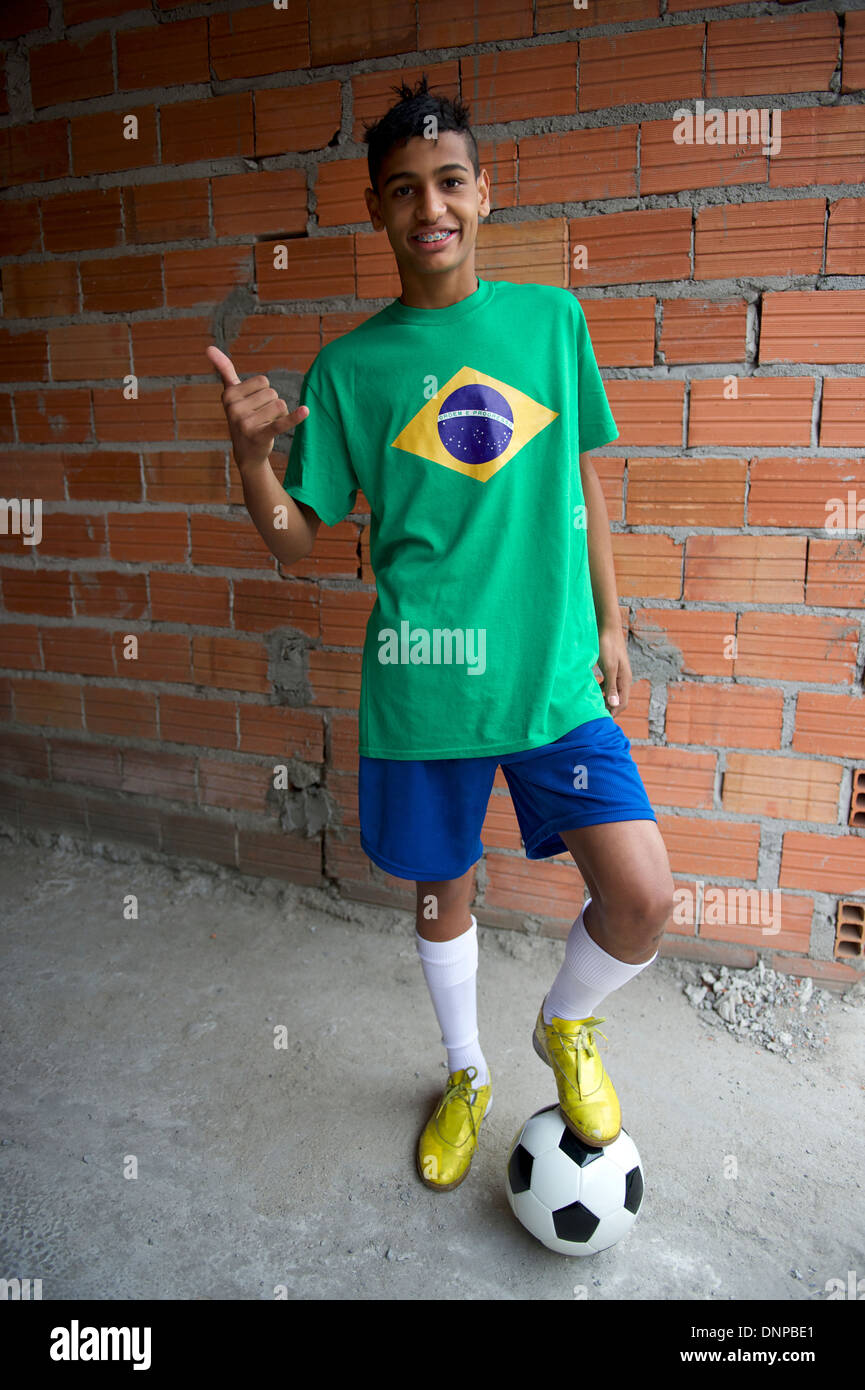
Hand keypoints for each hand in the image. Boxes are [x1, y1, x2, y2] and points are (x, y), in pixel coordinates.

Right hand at [206, 345, 308, 471]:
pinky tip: (305, 411)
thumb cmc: (242, 417)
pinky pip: (281, 423)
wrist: (247, 453)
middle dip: (271, 405)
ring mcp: (246, 423)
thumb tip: (208, 346)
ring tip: (265, 426)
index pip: (263, 381)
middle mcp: (234, 408)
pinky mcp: (260, 436)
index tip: (253, 406)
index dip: (263, 393)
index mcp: (228, 394)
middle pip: (272, 393)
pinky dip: (294, 418)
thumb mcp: (231, 394)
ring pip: (280, 405)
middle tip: (260, 419)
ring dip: (279, 416)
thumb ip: (223, 370)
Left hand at [596, 625, 631, 715]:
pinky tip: (592, 690)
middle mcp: (624, 678)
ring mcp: (618, 673)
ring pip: (613, 692)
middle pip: (618, 699)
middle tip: (595, 715)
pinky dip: (602, 690)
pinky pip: (608, 684)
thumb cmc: (607, 645)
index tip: (601, 720)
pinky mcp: (611, 668)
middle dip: (608, 708)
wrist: (607, 627)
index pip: (622, 703)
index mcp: (625, 679)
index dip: (612, 713)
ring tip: (593, 704)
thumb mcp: (609, 667)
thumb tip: (614, 705)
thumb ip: (612, 686)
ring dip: (604, 699)